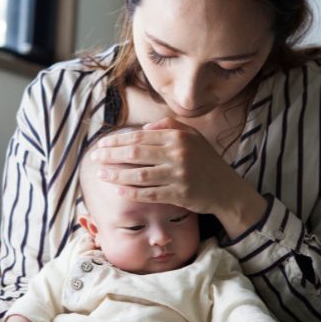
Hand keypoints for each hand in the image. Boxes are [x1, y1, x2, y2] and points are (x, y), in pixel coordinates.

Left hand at [93, 117, 266, 236]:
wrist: (226, 189)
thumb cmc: (205, 161)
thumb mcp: (192, 136)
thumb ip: (169, 126)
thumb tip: (143, 129)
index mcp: (178, 138)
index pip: (139, 138)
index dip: (117, 141)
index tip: (101, 144)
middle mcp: (178, 154)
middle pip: (135, 154)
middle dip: (110, 155)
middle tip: (94, 157)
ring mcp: (178, 176)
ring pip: (139, 175)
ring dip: (116, 175)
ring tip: (100, 174)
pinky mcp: (179, 195)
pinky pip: (149, 194)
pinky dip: (132, 192)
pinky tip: (118, 190)